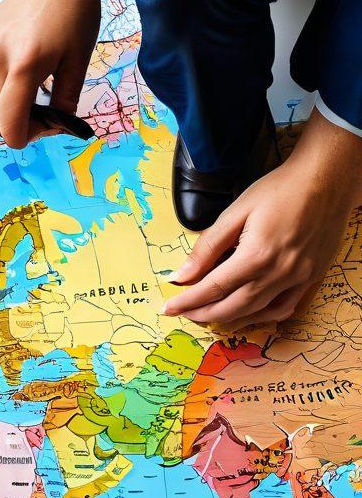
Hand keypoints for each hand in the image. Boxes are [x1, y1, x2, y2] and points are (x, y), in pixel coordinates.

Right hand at [0, 0, 104, 148]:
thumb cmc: (76, 9)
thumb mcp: (79, 60)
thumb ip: (65, 100)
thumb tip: (57, 126)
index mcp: (24, 66)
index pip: (10, 126)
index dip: (28, 137)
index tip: (49, 125)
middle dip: (18, 125)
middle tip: (45, 111)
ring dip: (10, 106)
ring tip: (36, 87)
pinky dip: (4, 85)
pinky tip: (26, 66)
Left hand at [163, 108, 361, 328]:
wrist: (326, 178)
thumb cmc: (280, 189)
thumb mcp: (236, 212)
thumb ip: (208, 247)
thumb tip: (182, 274)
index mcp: (257, 255)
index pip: (213, 288)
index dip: (189, 301)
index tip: (170, 307)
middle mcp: (280, 273)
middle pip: (233, 307)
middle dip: (204, 314)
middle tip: (185, 314)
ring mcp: (299, 278)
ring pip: (258, 312)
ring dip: (231, 319)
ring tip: (209, 316)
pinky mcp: (312, 277)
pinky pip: (286, 308)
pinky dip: (263, 316)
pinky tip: (248, 313)